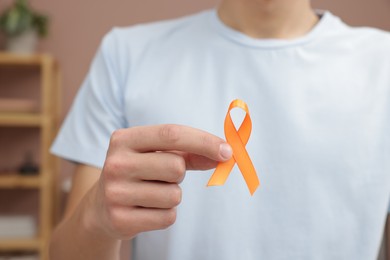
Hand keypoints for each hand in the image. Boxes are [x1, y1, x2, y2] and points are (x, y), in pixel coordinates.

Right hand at [90, 124, 231, 239]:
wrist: (100, 207)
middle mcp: (115, 163)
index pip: (171, 134)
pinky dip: (166, 214)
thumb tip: (224, 154)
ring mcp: (115, 193)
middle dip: (180, 173)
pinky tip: (147, 210)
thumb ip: (189, 152)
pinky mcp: (120, 219)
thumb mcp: (155, 154)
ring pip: (174, 195)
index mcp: (124, 139)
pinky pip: (168, 217)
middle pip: (176, 166)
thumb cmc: (138, 173)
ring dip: (172, 196)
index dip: (203, 141)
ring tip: (151, 194)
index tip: (227, 151)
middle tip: (163, 176)